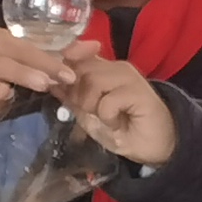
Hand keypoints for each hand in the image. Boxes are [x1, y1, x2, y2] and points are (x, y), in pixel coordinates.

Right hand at [0, 25, 76, 123]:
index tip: (69, 76)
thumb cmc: (14, 56)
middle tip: (45, 85)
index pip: (26, 49)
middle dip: (24, 74)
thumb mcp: (34, 49)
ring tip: (6, 94)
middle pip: (4, 65)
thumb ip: (64, 51)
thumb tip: (96, 46)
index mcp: (4, 41)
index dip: (47, 62)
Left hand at [50, 46, 180, 170]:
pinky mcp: (139, 91)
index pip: (78, 54)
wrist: (152, 147)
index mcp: (103, 70)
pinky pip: (108, 101)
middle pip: (81, 69)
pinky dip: (107, 117)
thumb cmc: (121, 129)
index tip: (56, 75)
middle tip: (89, 112)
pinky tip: (118, 123)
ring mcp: (129, 77)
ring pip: (93, 81)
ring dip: (92, 106)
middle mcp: (116, 68)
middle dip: (77, 95)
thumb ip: (71, 96)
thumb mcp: (88, 114)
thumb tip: (49, 81)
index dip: (65, 60)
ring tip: (104, 118)